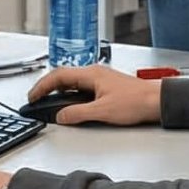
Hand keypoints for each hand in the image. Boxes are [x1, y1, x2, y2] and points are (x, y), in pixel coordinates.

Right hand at [29, 65, 162, 125]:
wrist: (156, 101)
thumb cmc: (135, 102)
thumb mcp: (102, 111)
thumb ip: (77, 113)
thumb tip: (60, 116)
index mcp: (91, 74)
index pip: (58, 76)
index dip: (42, 86)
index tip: (32, 96)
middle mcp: (95, 73)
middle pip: (63, 77)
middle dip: (46, 88)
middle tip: (35, 100)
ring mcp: (100, 79)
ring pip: (72, 82)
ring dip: (58, 92)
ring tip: (48, 103)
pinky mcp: (106, 87)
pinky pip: (81, 88)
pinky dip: (70, 95)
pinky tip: (69, 105)